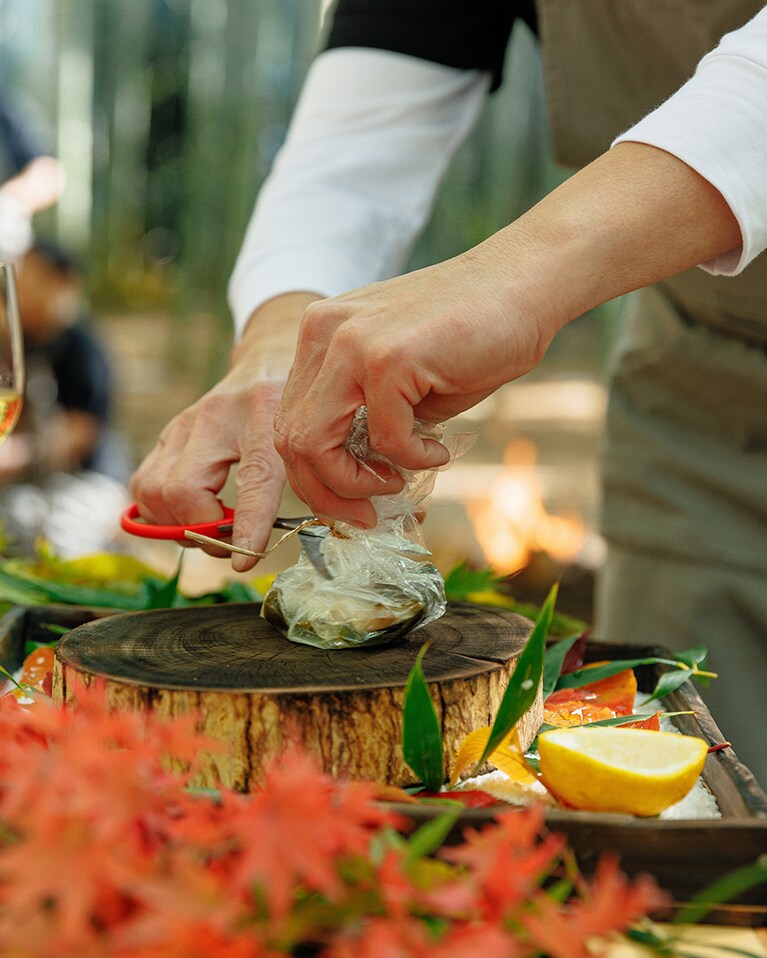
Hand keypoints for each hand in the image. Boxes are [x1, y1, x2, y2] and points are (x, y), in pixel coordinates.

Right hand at [131, 292, 318, 571]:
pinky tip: (192, 513)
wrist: (271, 356)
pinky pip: (144, 485)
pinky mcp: (169, 433)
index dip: (247, 527)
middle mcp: (217, 416)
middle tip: (229, 541)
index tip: (244, 559)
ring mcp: (185, 423)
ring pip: (154, 490)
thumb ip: (317, 483)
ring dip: (178, 524)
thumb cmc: (299, 404)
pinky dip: (161, 512)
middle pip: (181, 490)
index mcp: (266, 415)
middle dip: (202, 529)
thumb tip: (337, 529)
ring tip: (212, 526)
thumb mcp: (315, 434)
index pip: (254, 481)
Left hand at [274, 143, 742, 527]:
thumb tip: (353, 481)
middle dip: (325, 492)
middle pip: (290, 439)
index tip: (350, 504)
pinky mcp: (389, 358)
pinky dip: (413, 459)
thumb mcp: (400, 380)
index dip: (312, 477)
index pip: (288, 422)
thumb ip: (365, 419)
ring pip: (315, 444)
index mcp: (319, 338)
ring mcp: (351, 342)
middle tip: (365, 514)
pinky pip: (384, 439)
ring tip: (397, 483)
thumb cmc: (471, 334)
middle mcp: (323, 334)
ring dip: (355, 483)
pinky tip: (439, 449)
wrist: (524, 284)